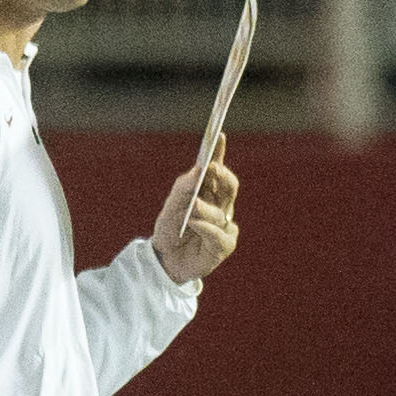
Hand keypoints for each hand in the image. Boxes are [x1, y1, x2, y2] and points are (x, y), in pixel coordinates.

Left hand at [153, 150, 240, 285]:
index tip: (219, 136)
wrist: (165, 259)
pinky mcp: (225, 244)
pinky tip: (194, 225)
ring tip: (191, 210)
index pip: (217, 170)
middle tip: (212, 168)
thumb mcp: (171, 205)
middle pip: (230, 186)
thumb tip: (198, 170)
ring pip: (221, 211)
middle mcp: (220, 207)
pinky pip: (220, 233)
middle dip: (223, 176)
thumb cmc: (171, 229)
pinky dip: (205, 228)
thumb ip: (184, 186)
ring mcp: (225, 225)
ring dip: (204, 209)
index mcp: (208, 193)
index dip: (219, 152)